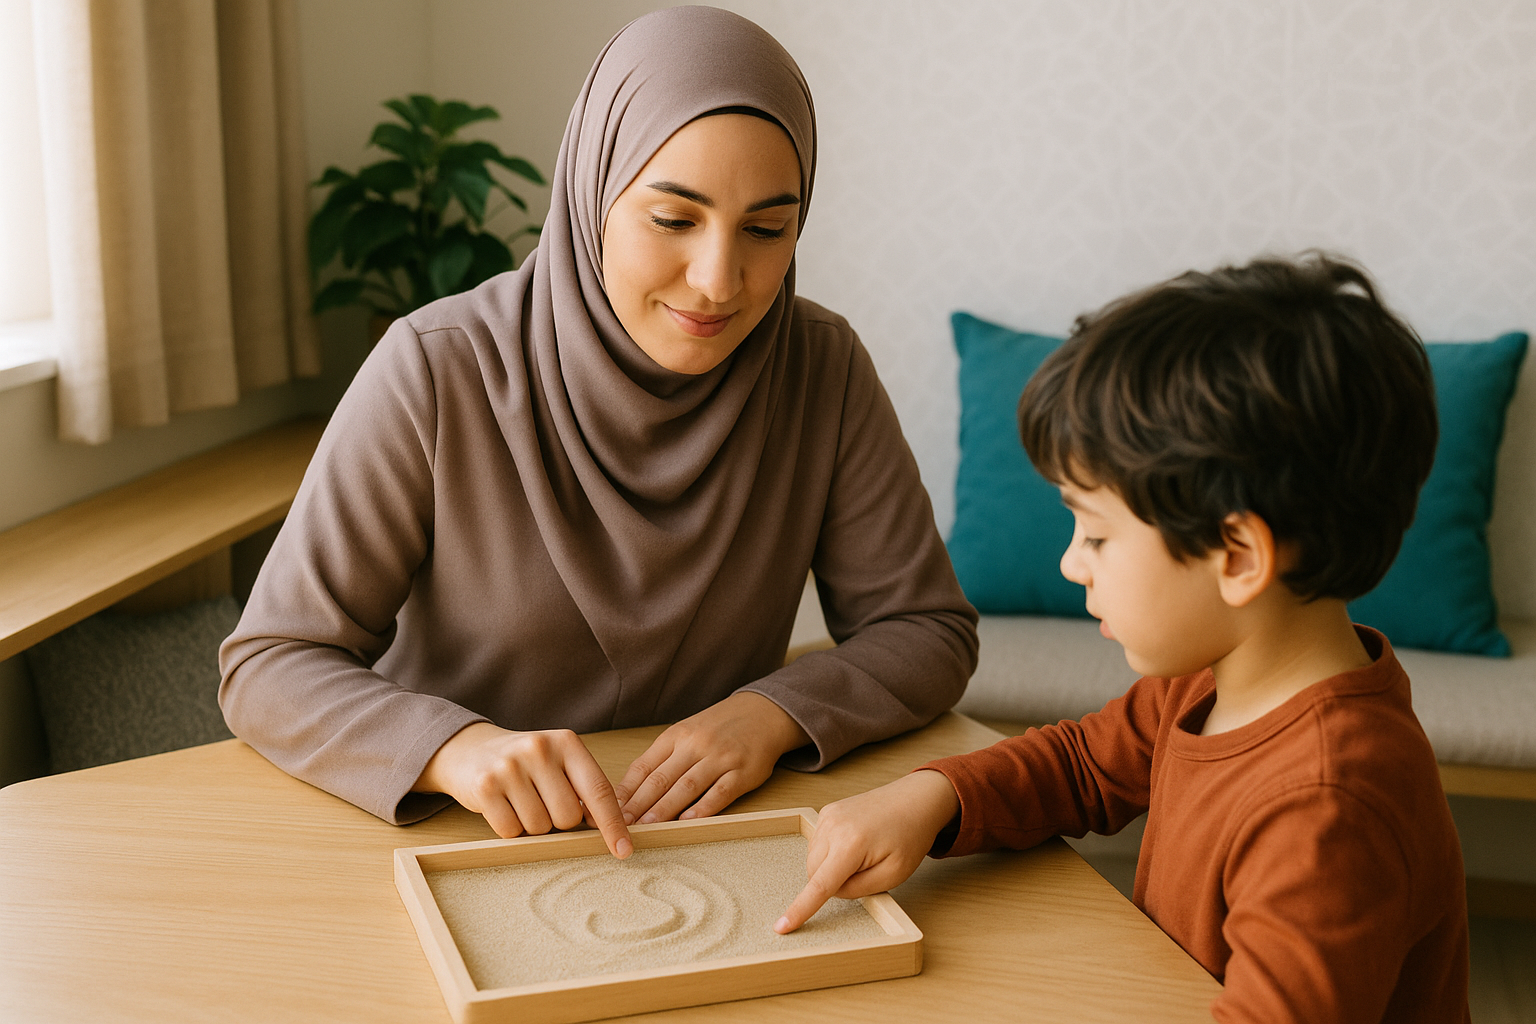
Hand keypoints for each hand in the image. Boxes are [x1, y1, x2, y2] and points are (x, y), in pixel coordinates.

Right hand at [414, 722, 631, 857]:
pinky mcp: (484, 787)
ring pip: (540, 827)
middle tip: (542, 802)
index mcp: (566, 742)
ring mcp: (509, 767)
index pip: (599, 790)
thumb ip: (584, 788)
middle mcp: (539, 749)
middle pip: (568, 817)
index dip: (613, 825)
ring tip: (520, 801)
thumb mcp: (559, 762)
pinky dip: (510, 829)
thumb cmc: (525, 763)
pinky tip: (503, 806)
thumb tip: (610, 830)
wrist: (470, 750)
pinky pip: (510, 831)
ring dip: (533, 826)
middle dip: (559, 821)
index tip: (624, 850)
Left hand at [615, 691, 809, 824]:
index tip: (609, 811)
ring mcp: (720, 758)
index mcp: (676, 736)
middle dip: (638, 805)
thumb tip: (629, 792)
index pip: (643, 767)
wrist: (763, 713)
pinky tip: (688, 820)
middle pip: (661, 779)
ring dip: (664, 810)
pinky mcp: (743, 772)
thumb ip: (662, 759)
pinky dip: (703, 807)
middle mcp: (696, 745)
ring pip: (687, 787)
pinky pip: (721, 792)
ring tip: (647, 828)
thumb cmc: (718, 728)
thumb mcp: (686, 734)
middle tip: (620, 826)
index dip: (625, 791)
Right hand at [774, 770, 959, 932]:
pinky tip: (854, 843)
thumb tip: (832, 891)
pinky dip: (832, 852)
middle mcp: (833, 827)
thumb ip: (858, 890)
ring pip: (814, 860)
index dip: (800, 910)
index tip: (781, 927)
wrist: (914, 800)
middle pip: (814, 874)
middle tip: (866, 871)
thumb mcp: (893, 874)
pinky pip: (818, 844)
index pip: (819, 886)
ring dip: (832, 867)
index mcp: (852, 845)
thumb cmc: (909, 836)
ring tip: (863, 853)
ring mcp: (827, 816)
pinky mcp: (826, 811)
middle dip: (834, 882)